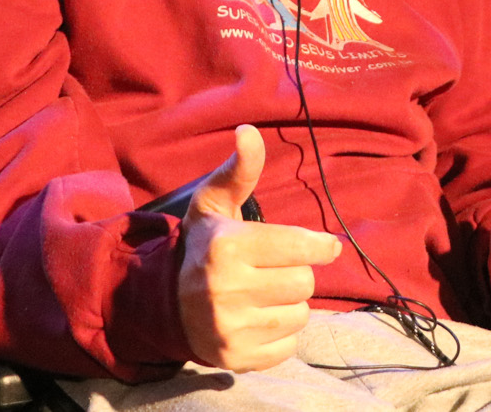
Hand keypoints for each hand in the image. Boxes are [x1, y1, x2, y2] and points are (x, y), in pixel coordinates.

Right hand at [176, 125, 341, 370]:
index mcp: (227, 247)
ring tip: (261, 295)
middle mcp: (227, 289)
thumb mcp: (216, 203)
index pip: (300, 247)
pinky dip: (279, 334)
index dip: (319, 246)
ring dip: (289, 304)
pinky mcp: (237, 359)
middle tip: (271, 270)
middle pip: (305, 282)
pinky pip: (289, 346)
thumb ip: (240, 169)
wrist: (164, 303)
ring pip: (300, 314)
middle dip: (294, 273)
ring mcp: (230, 328)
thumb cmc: (204, 246)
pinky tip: (255, 320)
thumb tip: (249, 131)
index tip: (325, 246)